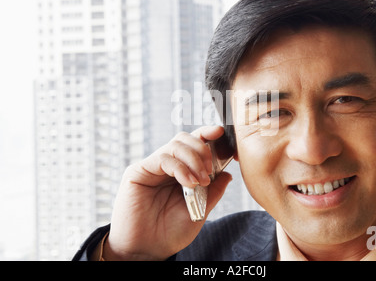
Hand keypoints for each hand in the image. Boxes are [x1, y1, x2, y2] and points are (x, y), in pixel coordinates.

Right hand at [102, 125, 232, 260]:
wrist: (146, 250)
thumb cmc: (170, 233)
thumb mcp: (200, 211)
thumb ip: (214, 191)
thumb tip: (228, 173)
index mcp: (181, 172)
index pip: (193, 144)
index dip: (207, 134)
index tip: (220, 133)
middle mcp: (166, 166)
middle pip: (185, 139)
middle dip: (203, 149)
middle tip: (209, 170)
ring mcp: (152, 167)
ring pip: (175, 145)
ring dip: (194, 159)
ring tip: (201, 181)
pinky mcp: (138, 172)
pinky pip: (163, 157)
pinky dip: (179, 167)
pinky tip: (189, 182)